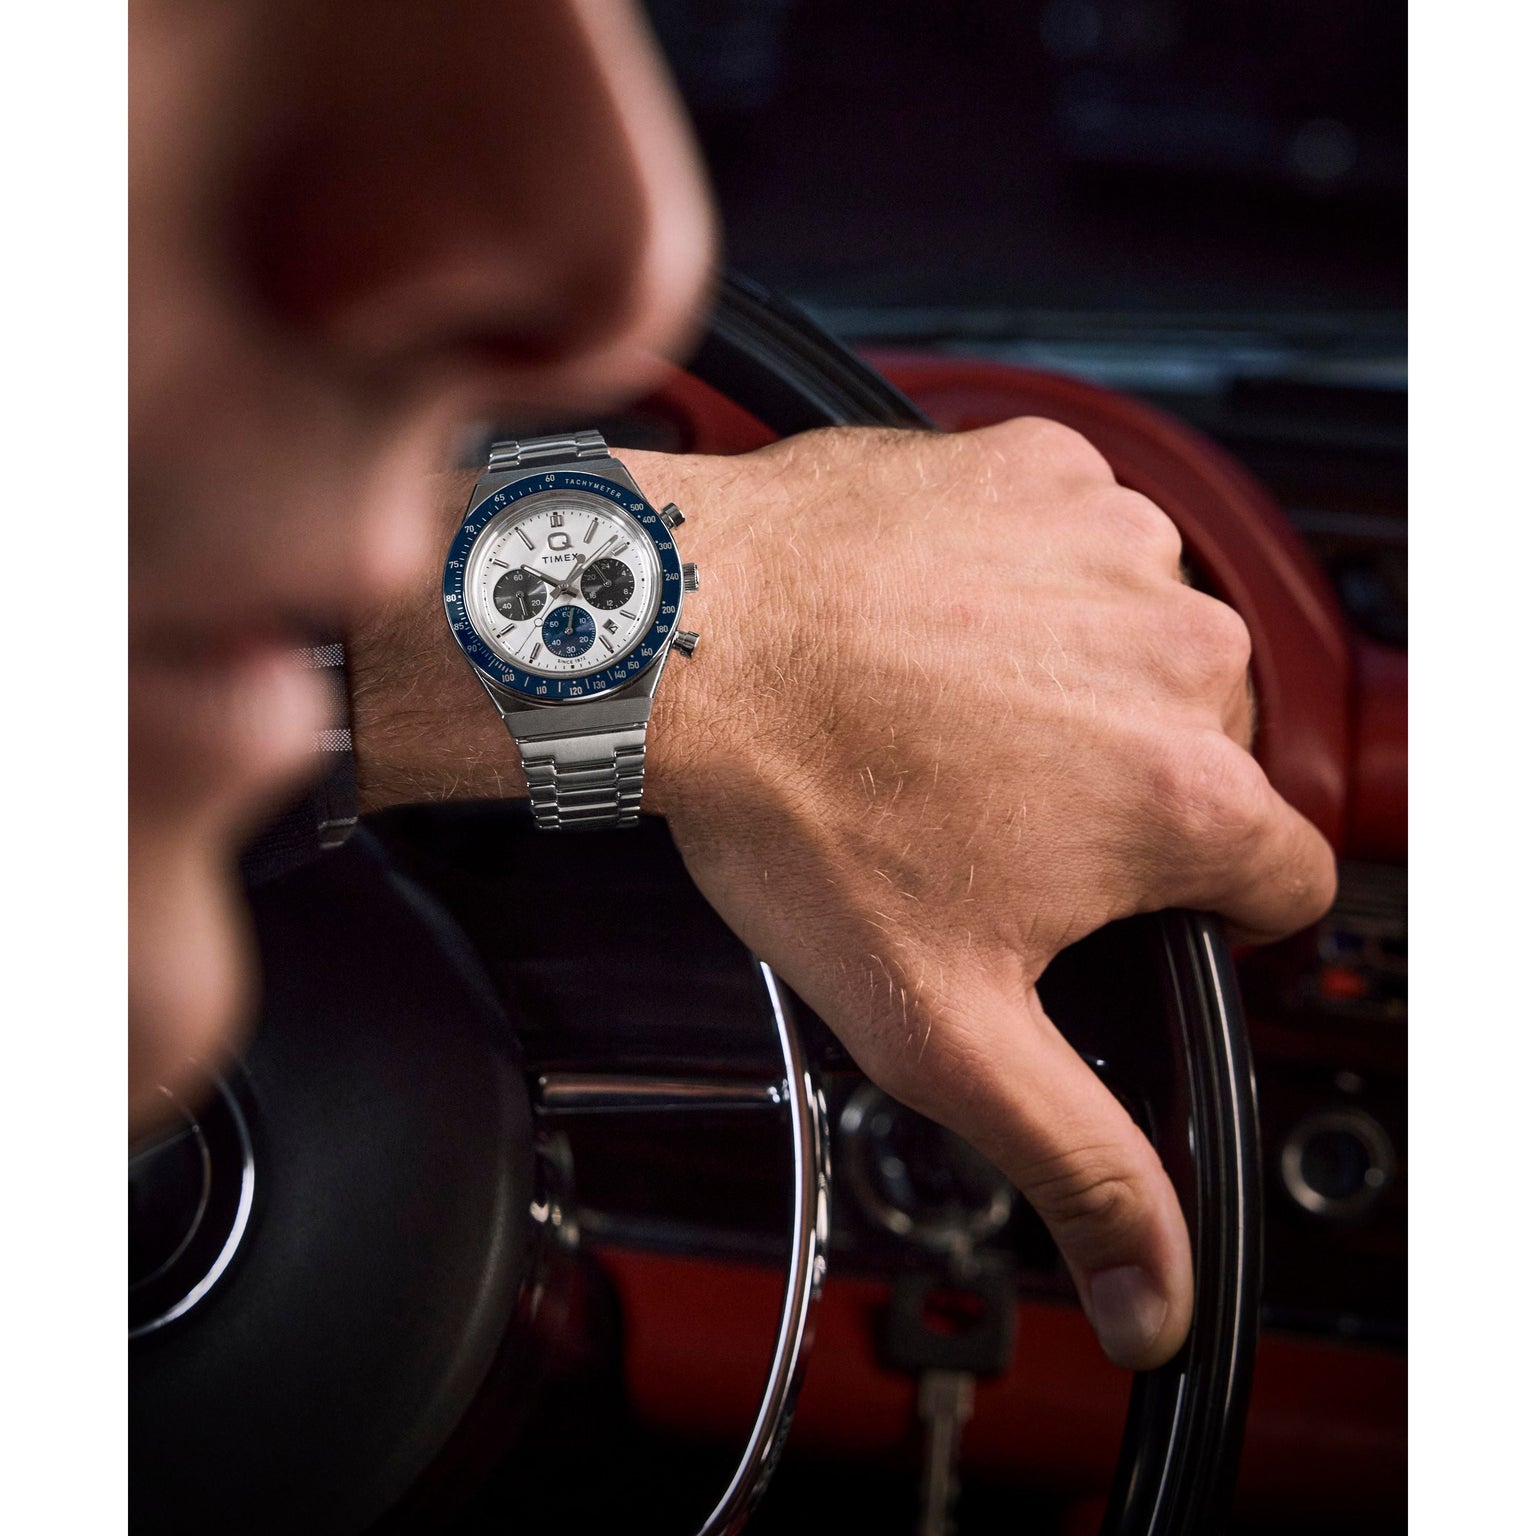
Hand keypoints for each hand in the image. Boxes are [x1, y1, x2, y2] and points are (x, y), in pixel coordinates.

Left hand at [348, 421, 1335, 1368]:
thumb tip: (1156, 1289)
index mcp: (1182, 797)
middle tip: (992, 806)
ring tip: (951, 710)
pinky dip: (1027, 579)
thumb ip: (1075, 1159)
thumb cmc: (796, 807)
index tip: (1120, 898)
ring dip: (1072, 680)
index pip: (1280, 879)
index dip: (1201, 907)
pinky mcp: (1044, 471)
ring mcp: (1111, 547)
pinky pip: (1079, 540)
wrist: (681, 639)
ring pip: (1143, 645)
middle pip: (1204, 756)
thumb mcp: (945, 1025)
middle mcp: (1175, 656)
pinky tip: (938, 625)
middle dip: (1119, 791)